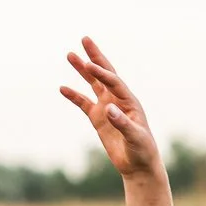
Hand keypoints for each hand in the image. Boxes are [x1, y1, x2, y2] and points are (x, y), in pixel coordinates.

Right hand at [58, 36, 163, 180]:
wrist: (139, 165)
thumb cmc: (142, 150)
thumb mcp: (135, 137)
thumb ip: (123, 123)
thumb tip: (109, 109)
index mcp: (130, 102)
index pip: (113, 82)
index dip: (101, 73)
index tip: (88, 64)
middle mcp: (118, 100)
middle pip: (105, 74)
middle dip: (95, 57)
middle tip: (85, 39)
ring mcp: (107, 108)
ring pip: (93, 84)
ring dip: (82, 70)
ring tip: (70, 55)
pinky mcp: (99, 118)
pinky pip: (83, 103)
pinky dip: (73, 95)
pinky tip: (62, 88)